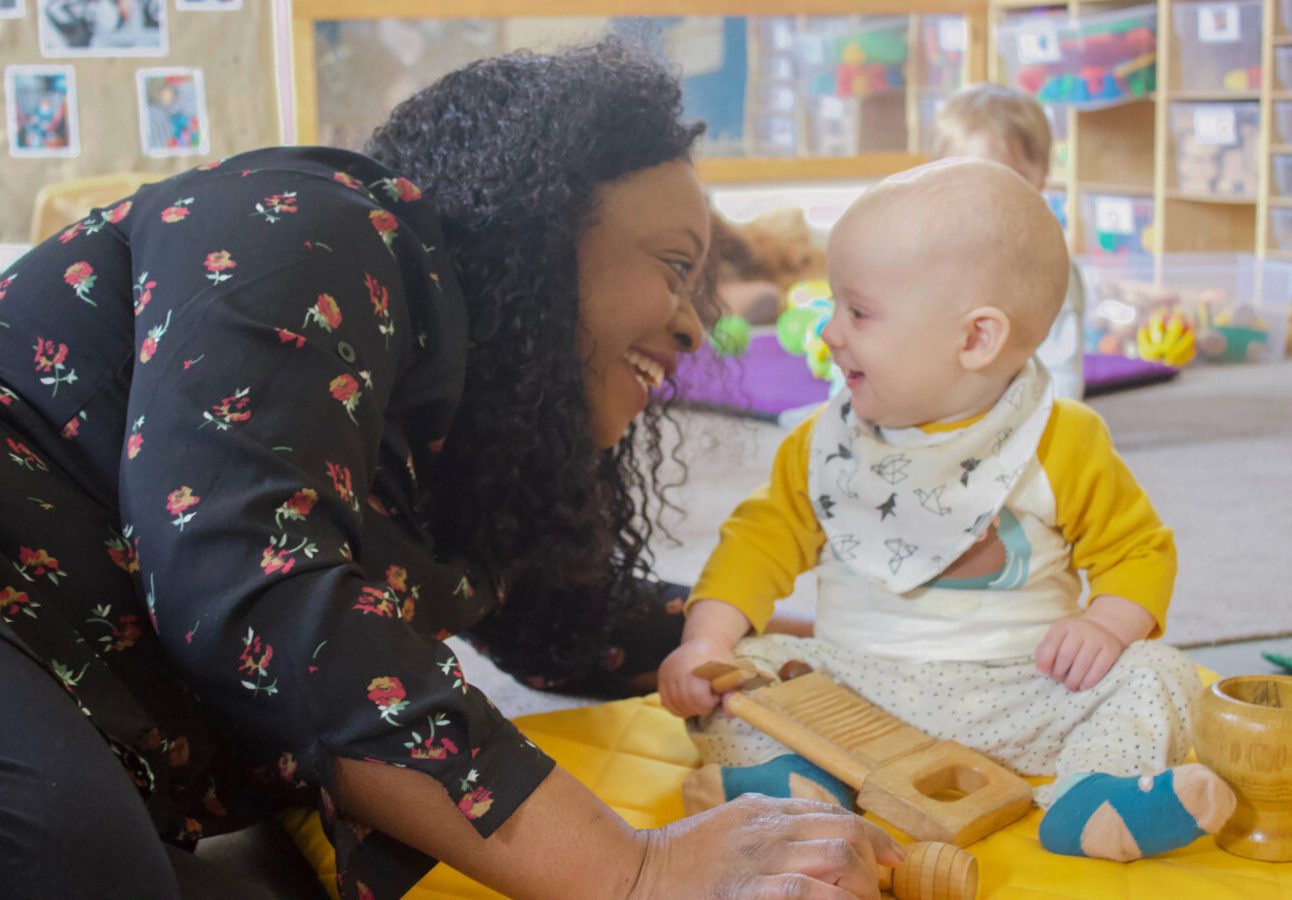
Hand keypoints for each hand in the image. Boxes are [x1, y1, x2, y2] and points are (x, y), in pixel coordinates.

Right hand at [629, 794, 905, 899]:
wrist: (630, 874)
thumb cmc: (678, 859)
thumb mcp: (729, 823)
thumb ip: (770, 821)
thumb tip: (815, 828)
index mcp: (764, 811)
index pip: (838, 817)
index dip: (875, 840)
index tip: (892, 861)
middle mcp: (769, 831)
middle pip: (846, 838)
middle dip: (869, 871)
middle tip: (869, 896)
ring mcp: (760, 862)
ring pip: (837, 861)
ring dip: (857, 890)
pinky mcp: (750, 894)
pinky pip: (805, 894)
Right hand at [658, 637, 733, 717]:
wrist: (704, 641)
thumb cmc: (720, 659)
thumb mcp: (731, 675)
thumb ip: (731, 695)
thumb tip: (729, 713)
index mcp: (697, 666)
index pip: (697, 696)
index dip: (708, 703)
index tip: (715, 696)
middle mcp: (679, 667)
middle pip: (685, 701)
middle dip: (698, 708)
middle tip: (707, 700)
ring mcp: (668, 671)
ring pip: (674, 703)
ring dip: (687, 709)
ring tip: (698, 700)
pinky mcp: (661, 674)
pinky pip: (665, 699)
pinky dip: (676, 706)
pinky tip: (687, 703)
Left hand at [1035, 616, 1124, 691]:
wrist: (1104, 630)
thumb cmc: (1073, 640)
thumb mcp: (1057, 639)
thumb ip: (1044, 652)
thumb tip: (1040, 669)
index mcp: (1063, 626)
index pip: (1051, 643)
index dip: (1045, 661)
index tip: (1044, 673)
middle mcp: (1080, 629)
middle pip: (1066, 655)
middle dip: (1059, 672)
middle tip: (1058, 679)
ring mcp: (1097, 638)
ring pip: (1082, 664)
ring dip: (1073, 679)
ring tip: (1070, 686)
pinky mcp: (1111, 650)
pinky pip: (1099, 669)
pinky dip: (1089, 680)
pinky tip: (1083, 686)